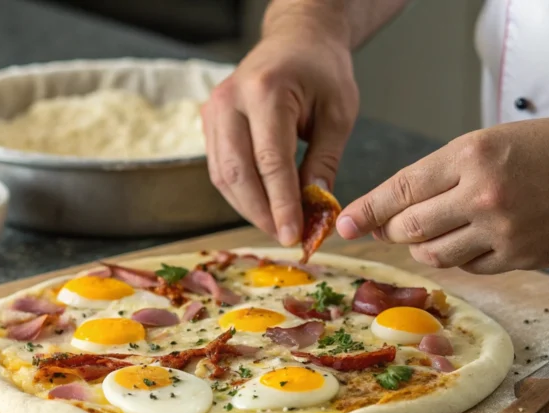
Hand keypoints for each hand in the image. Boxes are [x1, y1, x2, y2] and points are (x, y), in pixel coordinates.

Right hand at [201, 14, 357, 245]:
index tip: (294, 235)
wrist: (296, 39)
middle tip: (286, 237)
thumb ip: (324, 161)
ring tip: (277, 226)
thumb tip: (314, 208)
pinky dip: (240, 193)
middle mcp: (231, 100)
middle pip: (237, 172)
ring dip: (249, 207)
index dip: (281, 204)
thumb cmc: (321, 70)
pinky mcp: (209, 121)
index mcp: (265, 92)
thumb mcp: (338, 113)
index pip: (270, 161)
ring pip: (222, 175)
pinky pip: (219, 168)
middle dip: (261, 212)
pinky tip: (263, 206)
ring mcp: (214, 110)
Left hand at [335, 118, 548, 273]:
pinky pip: (469, 267)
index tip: (344, 224)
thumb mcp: (493, 140)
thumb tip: (396, 206)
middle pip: (409, 228)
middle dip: (392, 231)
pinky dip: (461, 257)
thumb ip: (445, 172)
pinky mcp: (520, 257)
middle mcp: (482, 193)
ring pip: (434, 254)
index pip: (401, 188)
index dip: (366, 209)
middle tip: (391, 228)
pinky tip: (474, 240)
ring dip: (424, 247)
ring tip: (437, 232)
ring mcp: (502, 229)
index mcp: (471, 154)